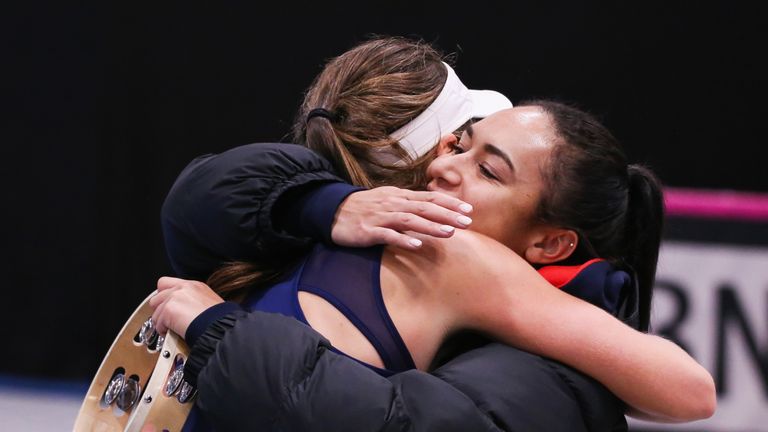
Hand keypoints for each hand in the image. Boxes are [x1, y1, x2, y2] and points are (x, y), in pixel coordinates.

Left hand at [149, 276, 223, 336]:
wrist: (219, 326)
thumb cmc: (220, 319)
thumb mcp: (209, 303)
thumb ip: (193, 301)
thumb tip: (186, 311)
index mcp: (194, 285)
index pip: (167, 283)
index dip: (165, 296)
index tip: (168, 306)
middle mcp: (182, 288)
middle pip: (157, 295)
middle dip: (160, 308)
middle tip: (167, 318)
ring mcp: (174, 297)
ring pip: (156, 311)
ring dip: (161, 321)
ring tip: (171, 329)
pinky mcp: (168, 309)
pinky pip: (157, 322)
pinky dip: (163, 330)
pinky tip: (172, 333)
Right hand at [331, 186, 473, 249]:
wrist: (332, 211)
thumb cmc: (364, 208)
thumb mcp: (388, 201)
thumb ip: (409, 205)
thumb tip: (433, 210)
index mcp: (399, 197)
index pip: (429, 198)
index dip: (450, 203)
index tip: (469, 210)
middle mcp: (393, 204)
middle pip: (424, 208)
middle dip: (447, 214)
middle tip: (468, 221)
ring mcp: (380, 217)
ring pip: (409, 220)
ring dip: (430, 226)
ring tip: (449, 232)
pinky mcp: (368, 231)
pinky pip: (388, 235)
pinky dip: (403, 239)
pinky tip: (417, 245)